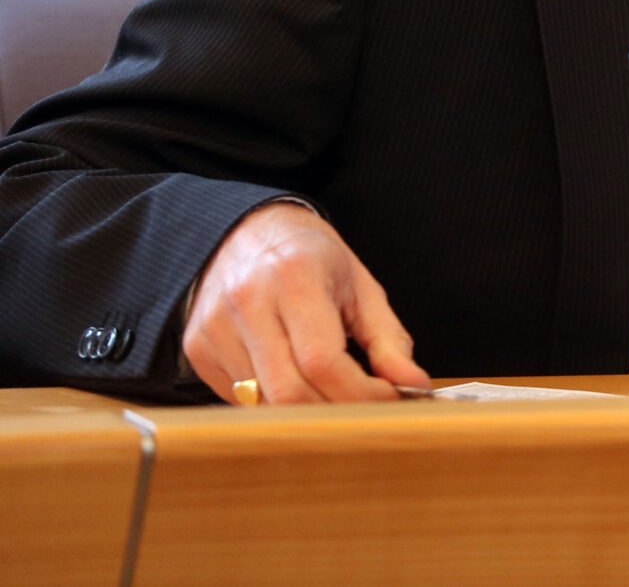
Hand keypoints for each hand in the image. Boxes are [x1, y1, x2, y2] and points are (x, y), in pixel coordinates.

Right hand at [183, 203, 429, 403]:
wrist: (247, 233)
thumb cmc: (311, 259)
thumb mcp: (360, 287)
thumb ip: (388, 340)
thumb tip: (414, 386)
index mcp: (294, 277)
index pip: (322, 361)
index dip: (360, 393)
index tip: (389, 399)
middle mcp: (247, 302)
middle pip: (288, 391)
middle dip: (334, 413)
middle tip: (365, 412)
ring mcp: (214, 328)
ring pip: (262, 402)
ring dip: (305, 413)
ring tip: (334, 398)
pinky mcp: (197, 348)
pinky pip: (238, 398)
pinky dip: (273, 405)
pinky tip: (295, 384)